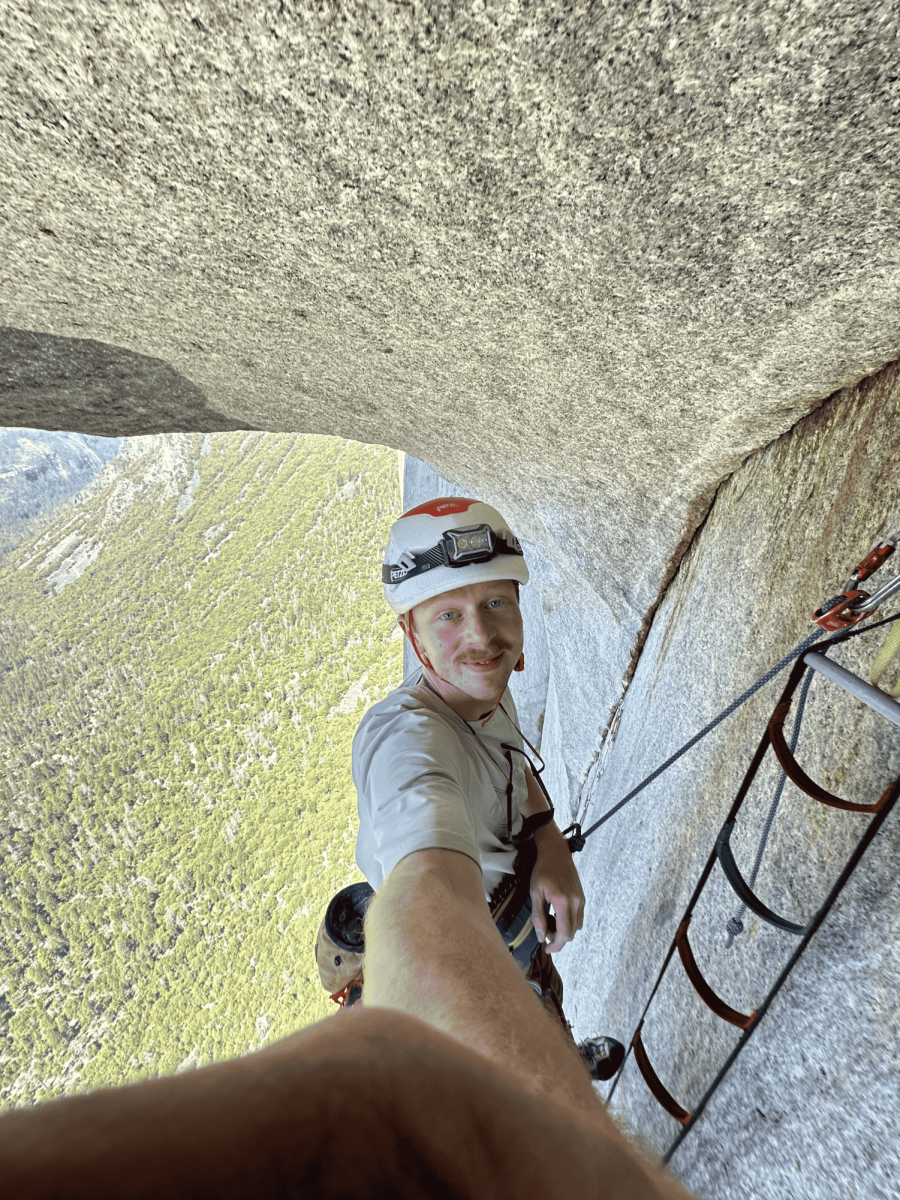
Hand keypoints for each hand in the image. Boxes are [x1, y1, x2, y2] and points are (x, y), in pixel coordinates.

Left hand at [529, 827, 584, 953]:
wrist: (556, 852)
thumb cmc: (543, 871)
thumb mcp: (535, 892)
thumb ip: (538, 916)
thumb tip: (542, 937)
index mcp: (563, 902)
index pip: (564, 934)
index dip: (556, 946)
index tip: (547, 949)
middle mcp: (576, 902)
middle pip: (571, 933)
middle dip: (558, 938)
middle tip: (545, 930)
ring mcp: (581, 900)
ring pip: (576, 927)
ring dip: (564, 930)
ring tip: (550, 919)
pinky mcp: (582, 897)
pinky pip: (578, 918)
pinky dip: (569, 922)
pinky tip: (557, 913)